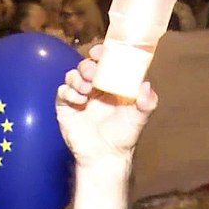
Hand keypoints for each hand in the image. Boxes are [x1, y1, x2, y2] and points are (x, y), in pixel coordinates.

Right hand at [55, 45, 157, 165]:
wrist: (105, 156)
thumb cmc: (124, 136)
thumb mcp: (139, 118)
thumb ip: (147, 103)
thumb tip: (146, 86)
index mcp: (112, 84)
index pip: (105, 61)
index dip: (101, 53)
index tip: (100, 52)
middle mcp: (95, 87)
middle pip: (86, 65)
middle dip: (88, 66)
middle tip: (92, 74)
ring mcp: (80, 96)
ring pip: (72, 75)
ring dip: (77, 78)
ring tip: (86, 90)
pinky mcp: (66, 107)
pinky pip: (62, 91)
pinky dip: (68, 92)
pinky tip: (79, 101)